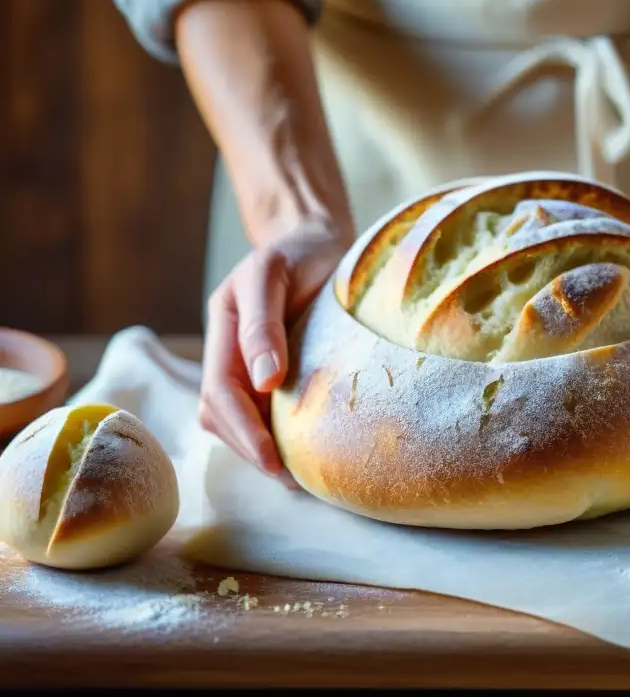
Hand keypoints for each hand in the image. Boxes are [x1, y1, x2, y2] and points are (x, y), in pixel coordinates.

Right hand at [198, 219, 349, 486]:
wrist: (317, 241)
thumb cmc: (298, 252)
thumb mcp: (273, 273)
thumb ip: (263, 324)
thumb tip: (264, 381)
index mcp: (223, 328)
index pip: (220, 393)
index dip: (243, 430)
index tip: (273, 460)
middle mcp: (230, 351)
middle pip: (222, 416)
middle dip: (251, 450)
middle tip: (292, 480)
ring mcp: (248, 364)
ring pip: (238, 420)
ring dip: (260, 449)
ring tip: (298, 474)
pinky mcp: (271, 373)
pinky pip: (263, 413)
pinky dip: (277, 436)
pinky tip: (303, 450)